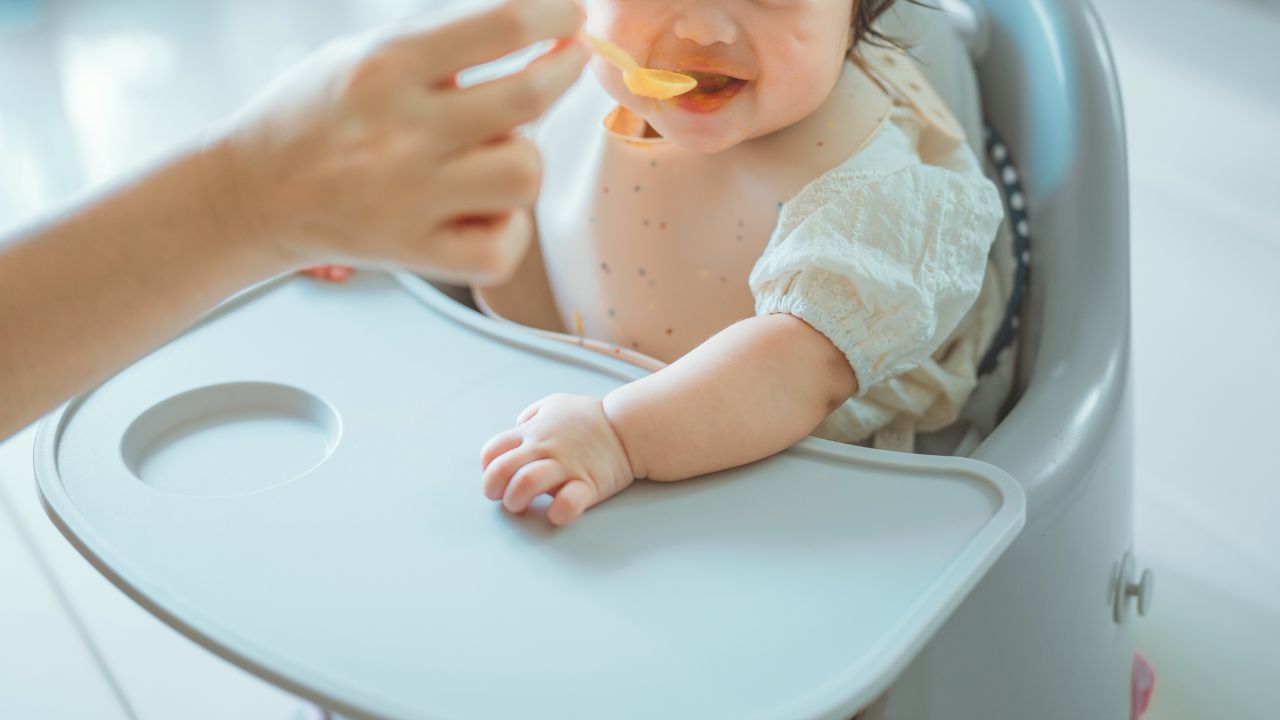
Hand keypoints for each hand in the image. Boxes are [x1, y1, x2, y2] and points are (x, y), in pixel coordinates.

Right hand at [212, 0, 587, 284]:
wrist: (252, 195)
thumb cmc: (321, 115)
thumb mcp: (365, 54)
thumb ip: (443, 44)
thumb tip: (537, 36)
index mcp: (384, 66)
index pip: (500, 26)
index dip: (556, 15)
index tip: (571, 16)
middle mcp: (399, 131)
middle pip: (528, 98)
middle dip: (565, 71)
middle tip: (568, 60)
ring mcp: (409, 198)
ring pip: (525, 172)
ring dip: (523, 157)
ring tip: (490, 154)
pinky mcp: (416, 254)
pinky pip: (504, 244)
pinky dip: (507, 227)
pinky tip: (480, 210)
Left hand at [481, 394, 635, 525]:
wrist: (630, 427)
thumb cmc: (589, 418)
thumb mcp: (555, 404)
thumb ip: (531, 416)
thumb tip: (517, 428)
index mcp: (533, 432)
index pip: (492, 452)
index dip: (488, 470)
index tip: (499, 479)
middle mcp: (544, 449)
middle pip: (500, 470)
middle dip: (493, 489)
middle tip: (505, 497)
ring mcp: (565, 466)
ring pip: (525, 484)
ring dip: (516, 501)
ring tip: (523, 505)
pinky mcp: (588, 484)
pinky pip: (568, 503)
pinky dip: (557, 512)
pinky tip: (556, 512)